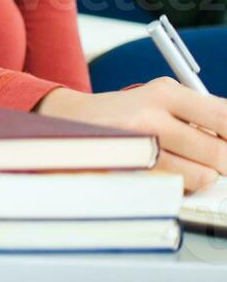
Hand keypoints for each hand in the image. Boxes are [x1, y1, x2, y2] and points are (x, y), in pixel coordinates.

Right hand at [37, 79, 226, 191]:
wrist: (70, 120)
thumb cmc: (127, 112)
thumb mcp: (161, 97)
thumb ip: (202, 113)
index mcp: (164, 93)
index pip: (224, 116)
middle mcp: (150, 117)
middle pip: (217, 153)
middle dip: (223, 162)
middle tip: (215, 160)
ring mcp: (137, 147)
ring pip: (200, 176)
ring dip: (201, 175)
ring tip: (184, 163)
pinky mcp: (128, 172)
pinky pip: (175, 189)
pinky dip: (178, 185)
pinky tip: (163, 171)